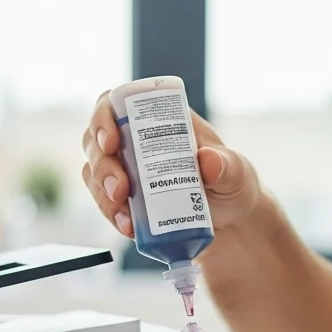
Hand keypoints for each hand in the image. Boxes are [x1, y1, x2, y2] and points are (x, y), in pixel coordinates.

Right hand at [80, 91, 262, 238]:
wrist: (231, 223)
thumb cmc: (233, 186)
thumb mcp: (237, 173)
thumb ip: (228, 166)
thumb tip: (208, 160)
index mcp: (159, 119)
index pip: (116, 104)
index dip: (103, 117)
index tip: (110, 142)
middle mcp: (136, 140)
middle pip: (96, 140)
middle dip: (101, 165)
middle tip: (119, 190)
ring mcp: (127, 169)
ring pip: (93, 172)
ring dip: (102, 194)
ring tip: (125, 217)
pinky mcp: (125, 198)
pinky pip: (104, 201)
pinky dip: (110, 214)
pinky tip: (128, 227)